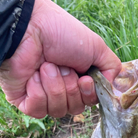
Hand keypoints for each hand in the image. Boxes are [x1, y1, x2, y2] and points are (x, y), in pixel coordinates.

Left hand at [0, 0, 120, 117]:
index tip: (85, 79)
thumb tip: (114, 91)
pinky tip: (33, 76)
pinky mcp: (23, 100)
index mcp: (76, 78)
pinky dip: (39, 92)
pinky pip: (38, 110)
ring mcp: (41, 95)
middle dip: (71, 89)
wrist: (28, 26)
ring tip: (46, 67)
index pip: (88, 102)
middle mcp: (60, 88)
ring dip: (55, 87)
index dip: (88, 95)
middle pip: (75, 109)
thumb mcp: (96, 47)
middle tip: (63, 68)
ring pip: (57, 111)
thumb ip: (112, 69)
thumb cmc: (61, 32)